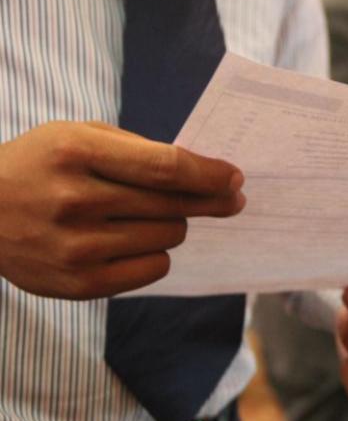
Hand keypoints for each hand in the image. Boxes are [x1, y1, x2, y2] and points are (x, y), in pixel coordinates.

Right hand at [0, 121, 244, 298]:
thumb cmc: (40, 166)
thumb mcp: (78, 136)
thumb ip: (137, 150)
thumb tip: (204, 173)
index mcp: (75, 152)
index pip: (164, 167)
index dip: (208, 175)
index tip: (235, 178)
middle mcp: (74, 200)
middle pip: (173, 205)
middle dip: (210, 201)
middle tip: (230, 199)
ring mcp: (75, 247)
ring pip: (169, 237)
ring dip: (172, 224)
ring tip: (144, 215)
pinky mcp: (78, 284)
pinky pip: (155, 269)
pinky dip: (157, 254)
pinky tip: (134, 241)